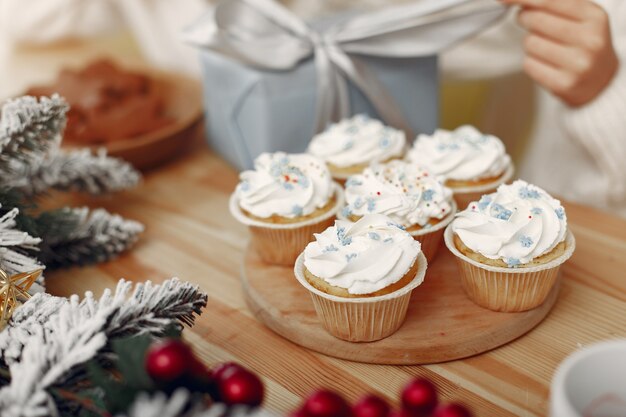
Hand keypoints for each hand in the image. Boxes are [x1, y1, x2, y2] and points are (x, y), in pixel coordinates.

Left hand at [500, 0, 618, 106]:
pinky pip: (528, 64)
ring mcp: (577, 64)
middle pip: (536, 20)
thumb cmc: (585, 44)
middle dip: (526, 18)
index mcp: (594, 17)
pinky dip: (531, 62)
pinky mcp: (563, 84)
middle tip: (529, 20)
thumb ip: (554, 5)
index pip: (549, 1)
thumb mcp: (582, 17)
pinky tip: (547, 64)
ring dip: (531, 43)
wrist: (602, 81)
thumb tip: (520, 1)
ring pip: (530, 43)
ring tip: (546, 47)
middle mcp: (589, 40)